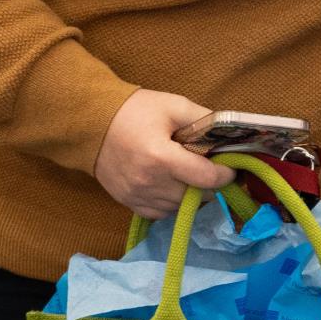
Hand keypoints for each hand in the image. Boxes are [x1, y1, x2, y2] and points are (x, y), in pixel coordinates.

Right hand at [94, 90, 231, 218]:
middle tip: (211, 169)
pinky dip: (172, 203)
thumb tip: (230, 135)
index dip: (226, 174)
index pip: (207, 179)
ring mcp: (136, 195)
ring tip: (190, 175)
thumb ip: (205, 120)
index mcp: (162, 158)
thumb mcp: (174, 106)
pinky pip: (161, 213)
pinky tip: (172, 185)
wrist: (91, 124)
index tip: (230, 166)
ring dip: (191, 195)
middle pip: (197, 196)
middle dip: (210, 184)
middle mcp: (149, 182)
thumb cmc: (135, 112)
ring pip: (180, 208)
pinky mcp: (127, 202)